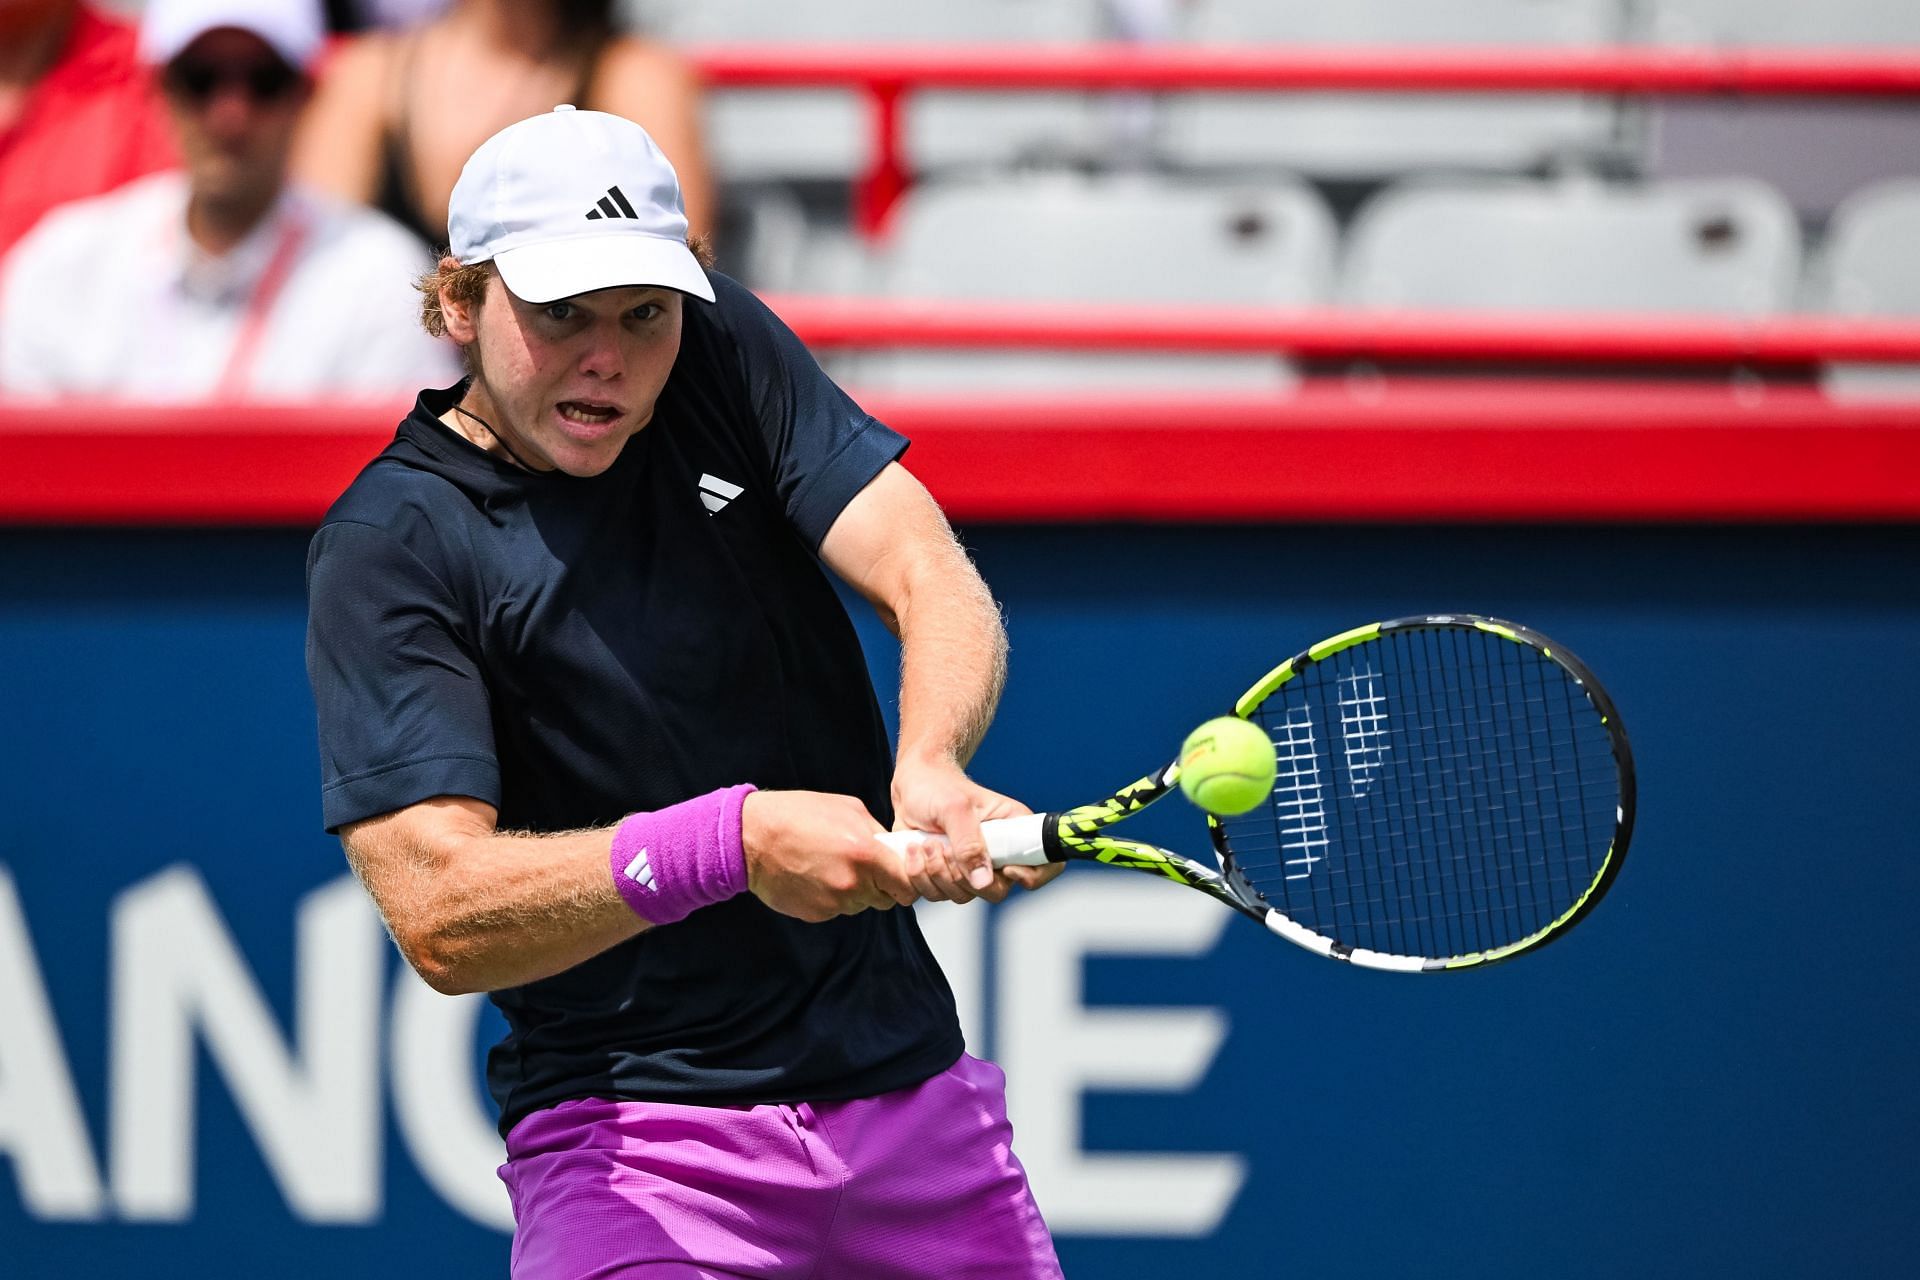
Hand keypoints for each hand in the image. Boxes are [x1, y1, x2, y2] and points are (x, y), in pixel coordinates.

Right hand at [741, 791, 916, 922]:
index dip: (906, 882)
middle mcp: (852, 885)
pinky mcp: (816, 914)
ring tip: (832, 866)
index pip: (906, 886)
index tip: (900, 875)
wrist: (751, 838)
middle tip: (864, 868)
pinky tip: (815, 876)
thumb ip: (877, 832)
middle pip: (885, 900)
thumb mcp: (848, 808)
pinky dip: (832, 897)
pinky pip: (836, 909)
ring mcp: (833, 903)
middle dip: (881, 887)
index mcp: (866, 855)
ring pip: (860, 905)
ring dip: (855, 891)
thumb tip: (892, 850)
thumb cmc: (797, 815)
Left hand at [890, 756, 1061, 903]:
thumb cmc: (937, 786)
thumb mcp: (954, 809)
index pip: (1045, 865)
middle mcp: (998, 854)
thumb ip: (969, 844)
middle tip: (942, 847)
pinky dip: (920, 877)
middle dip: (962, 876)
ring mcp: (972, 867)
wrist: (910, 786)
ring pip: (963, 896)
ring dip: (937, 874)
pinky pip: (938, 894)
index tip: (1004, 868)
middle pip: (996, 891)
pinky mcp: (947, 875)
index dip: (1031, 876)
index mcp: (1015, 831)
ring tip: (924, 844)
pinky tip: (914, 850)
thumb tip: (984, 883)